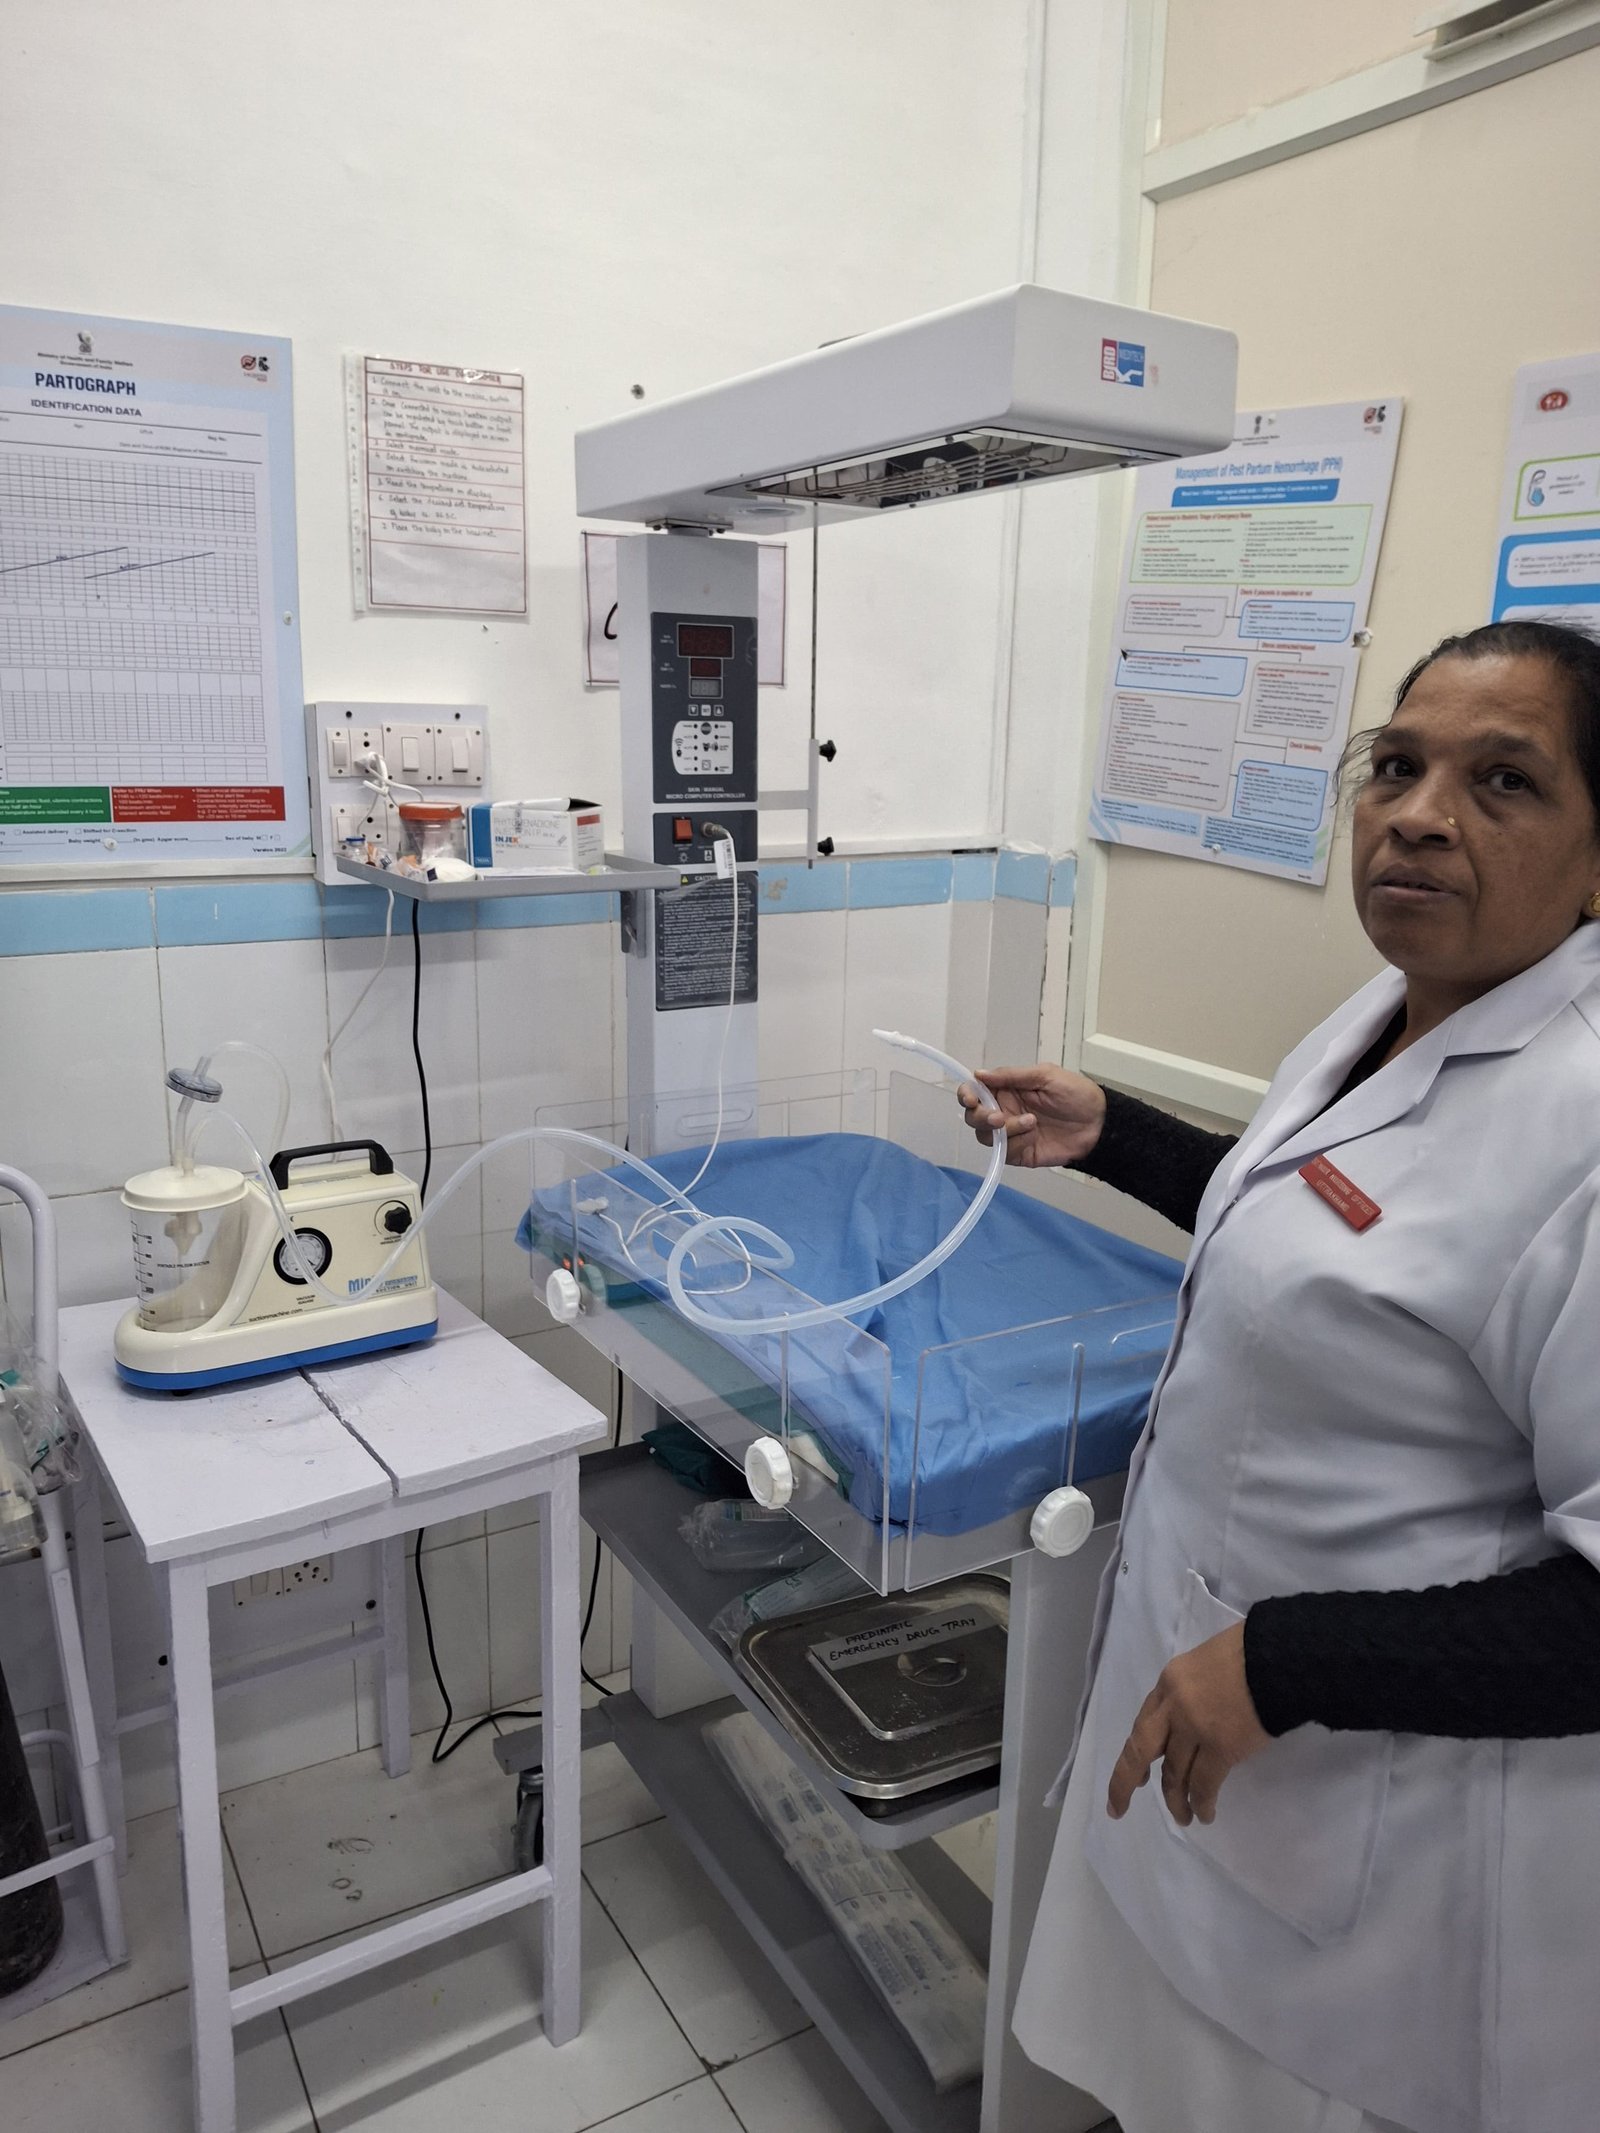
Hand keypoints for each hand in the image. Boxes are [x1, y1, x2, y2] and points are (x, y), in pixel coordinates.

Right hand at [956, 1065, 1107, 1169]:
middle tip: (1000, 1118)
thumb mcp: (1045, 1075)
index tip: (970, 1099)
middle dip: (981, 1117)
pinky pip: (1003, 1152)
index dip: (965, 1095)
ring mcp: (1010, 1134)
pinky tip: (1034, 1136)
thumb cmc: (1075, 1094)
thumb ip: (1011, 1076)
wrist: (1099, 1124)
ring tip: (1032, 1123)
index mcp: (1006, 1089)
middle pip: (973, 1117)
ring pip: (985, 1136)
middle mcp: (1003, 1111)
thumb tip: (978, 1074)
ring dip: (1004, 1130)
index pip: (974, 1091)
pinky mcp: (1018, 1154)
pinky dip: (1015, 1144)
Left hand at [1106, 1623, 1271, 1826]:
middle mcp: (1173, 1706)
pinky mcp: (1221, 1748)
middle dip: (1125, 1781)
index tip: (1136, 1777)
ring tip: (1184, 1818)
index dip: (1136, 1753)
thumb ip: (1191, 1692)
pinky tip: (1205, 1814)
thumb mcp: (1204, 1663)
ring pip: (1175, 1774)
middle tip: (1119, 1808)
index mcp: (1169, 1682)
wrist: (1278, 1658)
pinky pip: (1204, 1784)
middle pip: (1141, 1750)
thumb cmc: (1248, 1655)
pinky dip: (1202, 1802)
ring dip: (1177, 1801)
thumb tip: (1191, 1723)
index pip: (1144, 1723)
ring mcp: (1194, 1728)